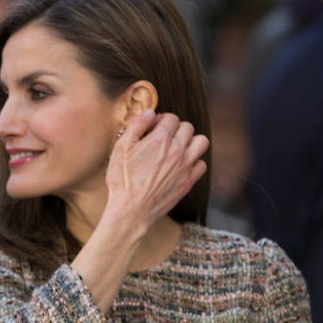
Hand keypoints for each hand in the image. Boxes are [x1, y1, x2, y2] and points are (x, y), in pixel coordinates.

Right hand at [103, 109, 208, 237]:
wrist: (131, 210)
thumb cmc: (122, 180)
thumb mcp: (120, 148)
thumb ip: (136, 126)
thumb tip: (149, 112)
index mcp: (160, 139)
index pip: (171, 117)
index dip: (160, 120)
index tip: (152, 128)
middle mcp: (177, 150)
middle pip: (188, 127)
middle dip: (175, 128)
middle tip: (163, 137)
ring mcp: (185, 166)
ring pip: (201, 142)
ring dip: (190, 141)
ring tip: (177, 147)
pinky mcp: (189, 181)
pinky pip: (202, 164)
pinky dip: (193, 161)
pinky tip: (180, 165)